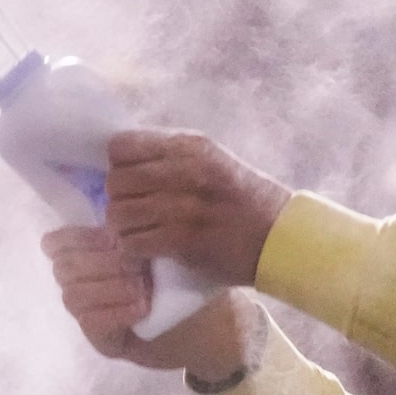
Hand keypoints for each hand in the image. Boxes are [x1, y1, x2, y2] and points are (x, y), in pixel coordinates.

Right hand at [41, 224, 253, 382]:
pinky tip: (142, 308)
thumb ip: (134, 227)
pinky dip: (115, 311)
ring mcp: (91, 314)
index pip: (58, 242)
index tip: (116, 238)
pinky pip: (91, 322)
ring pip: (74, 294)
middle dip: (102, 261)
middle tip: (138, 263)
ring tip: (143, 287)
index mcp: (92, 255)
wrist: (216, 322)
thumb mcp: (162, 244)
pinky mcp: (103, 341)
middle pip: (65, 266)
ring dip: (111, 286)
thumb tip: (118, 198)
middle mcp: (84, 284)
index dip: (80, 237)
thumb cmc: (187, 278)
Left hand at [104, 130, 292, 287]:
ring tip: (140, 230)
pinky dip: (134, 248)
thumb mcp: (212, 160)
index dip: (119, 164)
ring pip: (119, 213)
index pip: (121, 146)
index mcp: (190, 146)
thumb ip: (170, 156)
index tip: (131, 179)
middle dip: (119, 198)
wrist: (279, 237)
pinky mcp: (182, 240)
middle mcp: (185, 171)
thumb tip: (120, 161)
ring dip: (124, 227)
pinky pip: (132, 242)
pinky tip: (149, 247)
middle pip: (116, 181)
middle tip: (134, 209)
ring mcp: (183, 206)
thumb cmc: (243, 198)